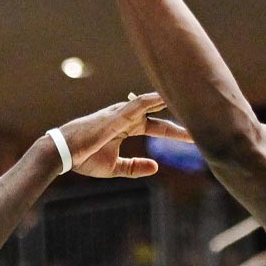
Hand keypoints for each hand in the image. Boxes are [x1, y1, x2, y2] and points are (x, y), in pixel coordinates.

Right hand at [56, 92, 188, 177]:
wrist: (63, 153)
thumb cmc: (84, 158)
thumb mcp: (115, 167)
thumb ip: (134, 167)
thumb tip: (156, 167)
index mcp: (126, 127)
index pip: (157, 126)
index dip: (176, 131)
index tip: (195, 137)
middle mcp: (126, 117)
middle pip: (159, 113)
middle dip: (178, 115)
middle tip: (202, 118)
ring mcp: (120, 114)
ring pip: (150, 103)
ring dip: (170, 103)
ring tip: (191, 100)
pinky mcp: (114, 116)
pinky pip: (136, 105)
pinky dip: (151, 100)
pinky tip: (165, 97)